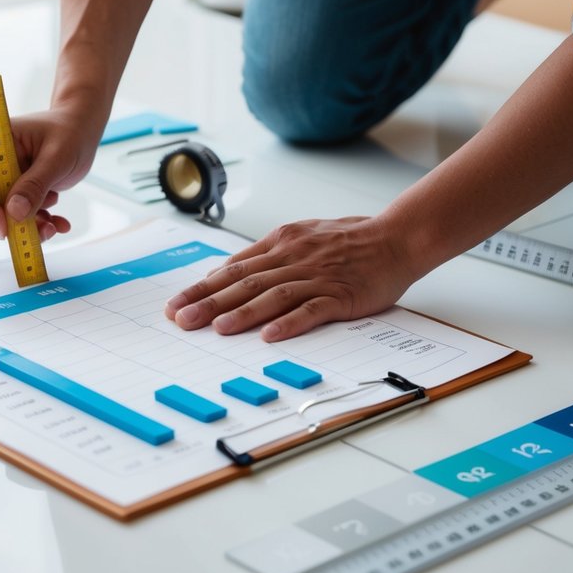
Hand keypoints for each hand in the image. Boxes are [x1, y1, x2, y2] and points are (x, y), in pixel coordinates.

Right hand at [0, 107, 99, 240]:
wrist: (77, 132)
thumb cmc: (67, 134)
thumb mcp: (57, 158)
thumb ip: (35, 185)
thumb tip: (14, 213)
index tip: (7, 227)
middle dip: (3, 222)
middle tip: (38, 228)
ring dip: (22, 227)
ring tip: (53, 222)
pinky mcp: (4, 192)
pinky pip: (8, 219)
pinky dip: (33, 226)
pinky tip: (56, 222)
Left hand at [164, 216, 421, 340]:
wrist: (396, 237)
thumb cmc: (349, 240)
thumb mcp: (300, 236)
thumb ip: (265, 255)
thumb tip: (226, 272)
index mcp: (281, 243)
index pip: (232, 268)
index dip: (201, 287)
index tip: (176, 304)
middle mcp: (294, 257)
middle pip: (244, 281)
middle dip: (209, 302)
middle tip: (181, 320)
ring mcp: (318, 276)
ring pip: (273, 294)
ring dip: (243, 313)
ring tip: (217, 329)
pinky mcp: (341, 294)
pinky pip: (312, 308)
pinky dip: (290, 322)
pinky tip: (271, 335)